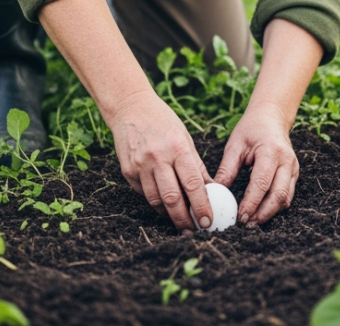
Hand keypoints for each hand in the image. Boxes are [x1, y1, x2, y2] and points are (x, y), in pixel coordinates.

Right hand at [109, 93, 214, 234]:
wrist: (130, 108)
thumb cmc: (163, 122)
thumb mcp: (185, 138)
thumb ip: (196, 166)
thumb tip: (212, 191)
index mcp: (177, 148)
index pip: (193, 184)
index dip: (201, 206)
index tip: (208, 221)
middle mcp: (157, 158)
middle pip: (172, 198)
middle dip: (184, 219)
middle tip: (193, 231)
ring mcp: (140, 165)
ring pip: (156, 200)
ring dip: (169, 215)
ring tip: (180, 222)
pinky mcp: (127, 171)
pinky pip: (143, 193)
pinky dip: (155, 202)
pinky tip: (163, 205)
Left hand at [214, 103, 298, 224]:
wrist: (271, 116)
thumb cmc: (251, 128)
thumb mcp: (235, 145)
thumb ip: (227, 169)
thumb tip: (216, 192)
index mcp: (271, 151)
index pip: (262, 183)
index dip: (252, 202)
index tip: (240, 216)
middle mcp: (286, 161)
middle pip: (279, 195)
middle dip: (263, 214)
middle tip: (246, 224)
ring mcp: (294, 168)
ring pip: (286, 198)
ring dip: (270, 213)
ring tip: (252, 222)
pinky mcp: (294, 173)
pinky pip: (287, 195)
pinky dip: (275, 206)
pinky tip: (261, 213)